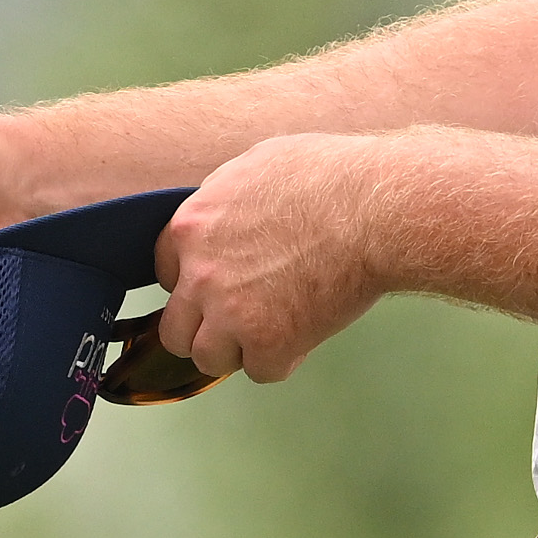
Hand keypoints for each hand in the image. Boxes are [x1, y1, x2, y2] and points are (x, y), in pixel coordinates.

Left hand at [155, 133, 387, 382]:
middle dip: (205, 326)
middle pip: (176, 328)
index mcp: (191, 228)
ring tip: (271, 328)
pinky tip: (303, 333)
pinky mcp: (268, 343)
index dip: (192, 282)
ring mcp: (230, 314)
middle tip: (239, 318)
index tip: (216, 285)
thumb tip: (220, 215)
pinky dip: (282, 358)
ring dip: (237, 349)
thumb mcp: (254, 166)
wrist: (372, 211)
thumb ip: (223, 200)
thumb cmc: (326, 177)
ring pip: (208, 358)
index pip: (165, 273)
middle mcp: (199, 276)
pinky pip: (261, 371)